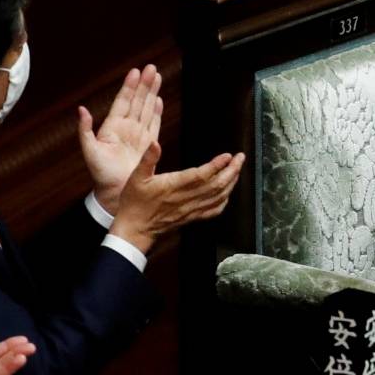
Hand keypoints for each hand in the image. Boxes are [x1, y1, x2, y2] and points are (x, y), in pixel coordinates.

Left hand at [79, 65, 162, 214]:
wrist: (116, 194)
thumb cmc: (101, 175)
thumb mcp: (89, 152)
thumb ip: (85, 131)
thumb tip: (81, 110)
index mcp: (112, 127)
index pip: (123, 102)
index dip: (129, 87)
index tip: (135, 72)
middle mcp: (126, 128)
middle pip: (137, 101)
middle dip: (144, 84)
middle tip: (151, 68)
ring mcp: (138, 135)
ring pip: (147, 108)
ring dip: (152, 93)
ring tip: (157, 77)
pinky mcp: (149, 144)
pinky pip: (155, 123)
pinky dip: (157, 111)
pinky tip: (159, 100)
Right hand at [109, 140, 245, 253]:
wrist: (134, 230)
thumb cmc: (134, 203)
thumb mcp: (135, 177)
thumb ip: (147, 159)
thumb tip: (155, 143)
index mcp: (174, 186)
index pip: (202, 175)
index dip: (217, 165)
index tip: (228, 155)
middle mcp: (186, 198)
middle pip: (216, 185)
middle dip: (232, 171)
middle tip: (240, 158)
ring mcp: (191, 209)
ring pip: (218, 197)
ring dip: (231, 183)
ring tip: (237, 170)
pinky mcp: (191, 217)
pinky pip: (213, 211)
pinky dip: (224, 201)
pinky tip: (228, 193)